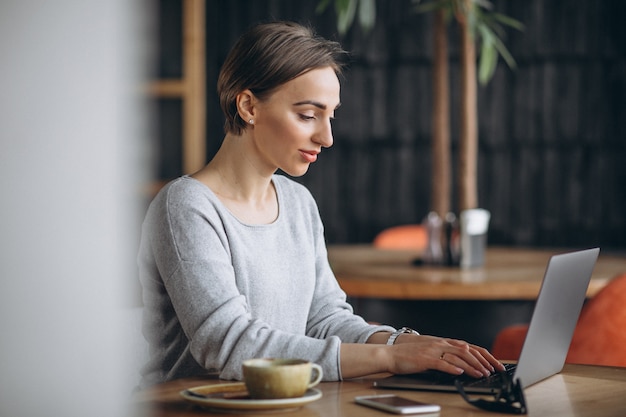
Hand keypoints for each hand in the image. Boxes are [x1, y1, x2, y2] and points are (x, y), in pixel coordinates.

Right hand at [389, 335, 505, 377]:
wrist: (392, 354)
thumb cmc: (411, 355)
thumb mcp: (432, 352)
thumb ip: (446, 356)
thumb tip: (463, 365)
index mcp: (444, 343)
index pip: (470, 347)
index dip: (484, 355)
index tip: (495, 364)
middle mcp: (440, 344)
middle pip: (467, 351)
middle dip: (482, 362)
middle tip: (492, 371)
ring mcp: (433, 351)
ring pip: (457, 357)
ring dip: (471, 366)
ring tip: (481, 374)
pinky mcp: (425, 359)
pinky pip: (441, 363)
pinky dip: (452, 368)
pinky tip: (459, 373)